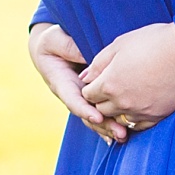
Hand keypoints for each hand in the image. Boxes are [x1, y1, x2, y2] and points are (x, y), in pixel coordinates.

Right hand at [28, 22, 128, 144]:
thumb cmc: (52, 42)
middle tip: (120, 132)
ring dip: (108, 128)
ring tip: (124, 135)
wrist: (50, 47)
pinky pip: (101, 111)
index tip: (98, 117)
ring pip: (94, 117)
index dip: (84, 110)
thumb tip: (86, 56)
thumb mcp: (55, 39)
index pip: (72, 99)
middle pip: (86, 114)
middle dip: (103, 125)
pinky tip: (123, 133)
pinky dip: (110, 122)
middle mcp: (72, 94)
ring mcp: (82, 96)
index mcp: (60, 82)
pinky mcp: (92, 95)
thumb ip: (69, 47)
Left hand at [80, 22, 174, 131]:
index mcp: (109, 84)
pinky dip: (134, 119)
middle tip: (109, 89)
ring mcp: (141, 112)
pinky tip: (137, 108)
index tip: (97, 80)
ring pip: (119, 120)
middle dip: (101, 100)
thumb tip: (84, 77)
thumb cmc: (154, 41)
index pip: (88, 95)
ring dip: (117, 111)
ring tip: (124, 98)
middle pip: (101, 110)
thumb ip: (98, 63)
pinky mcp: (158, 116)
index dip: (90, 87)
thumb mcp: (119, 45)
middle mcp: (122, 102)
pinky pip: (138, 126)